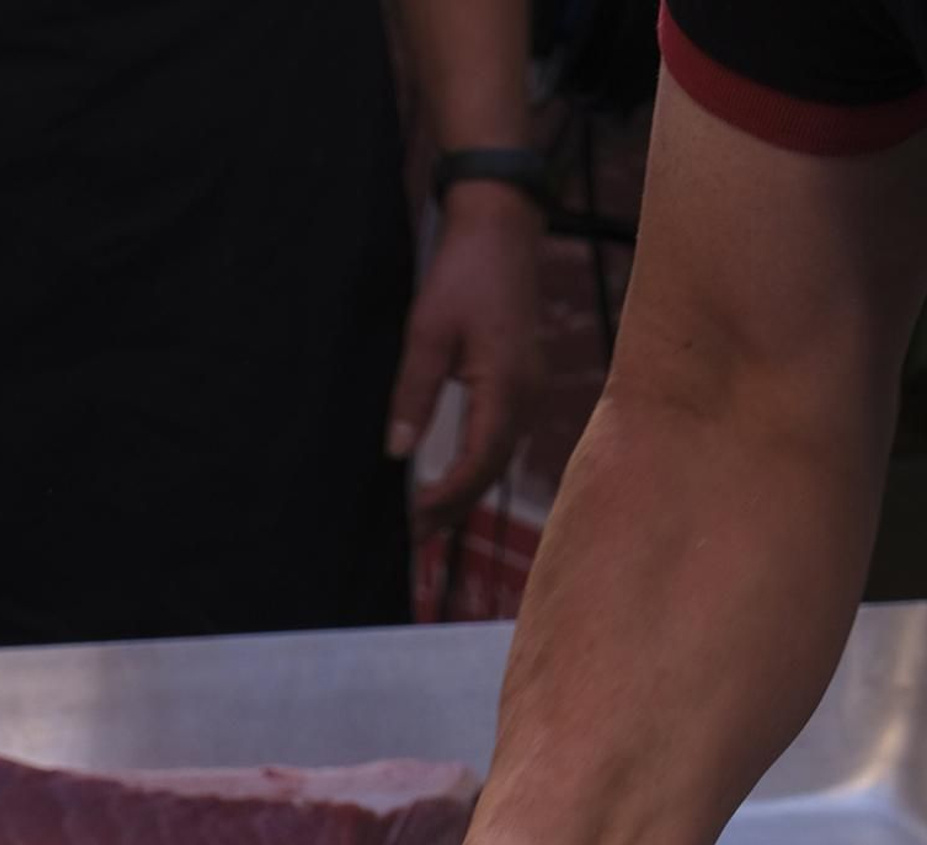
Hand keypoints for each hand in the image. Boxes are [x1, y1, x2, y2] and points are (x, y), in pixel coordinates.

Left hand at [387, 183, 542, 534]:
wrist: (501, 224)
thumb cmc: (465, 271)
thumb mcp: (428, 334)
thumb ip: (413, 396)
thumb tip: (396, 453)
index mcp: (505, 387)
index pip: (477, 463)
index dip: (445, 497)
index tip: (412, 519)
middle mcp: (526, 397)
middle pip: (490, 471)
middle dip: (453, 507)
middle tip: (414, 538)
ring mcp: (529, 391)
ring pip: (498, 459)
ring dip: (464, 491)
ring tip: (428, 519)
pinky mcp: (524, 383)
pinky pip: (501, 439)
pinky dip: (476, 466)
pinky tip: (452, 478)